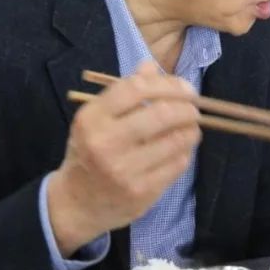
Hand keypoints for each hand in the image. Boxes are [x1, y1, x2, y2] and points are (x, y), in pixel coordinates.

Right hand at [46, 62, 202, 255]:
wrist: (75, 204)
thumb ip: (124, 92)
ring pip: (176, 140)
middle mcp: (105, 143)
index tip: (186, 88)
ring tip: (191, 128)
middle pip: (162, 113)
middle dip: (188, 108)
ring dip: (191, 130)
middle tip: (194, 109)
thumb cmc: (90, 153)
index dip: (168, 84)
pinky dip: (185, 152)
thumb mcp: (97, 120)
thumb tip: (151, 65)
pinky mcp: (142, 192)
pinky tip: (180, 150)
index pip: (136, 88)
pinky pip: (178, 164)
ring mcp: (124, 170)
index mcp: (92, 118)